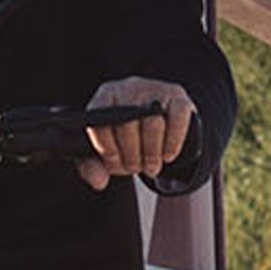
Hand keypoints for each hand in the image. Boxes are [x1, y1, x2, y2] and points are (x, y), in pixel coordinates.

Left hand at [78, 78, 195, 189]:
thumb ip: (93, 168)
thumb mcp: (105, 153)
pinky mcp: (177, 97)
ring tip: (150, 168)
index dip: (105, 146)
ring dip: (151, 152)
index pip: (100, 119)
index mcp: (105, 97)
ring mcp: (154, 89)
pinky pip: (177, 119)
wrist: (159, 127)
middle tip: (134, 168)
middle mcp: (128, 88)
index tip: (113, 163)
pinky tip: (168, 156)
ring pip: (153, 121)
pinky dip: (172, 142)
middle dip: (131, 152)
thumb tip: (98, 182)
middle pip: (128, 121)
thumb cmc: (124, 140)